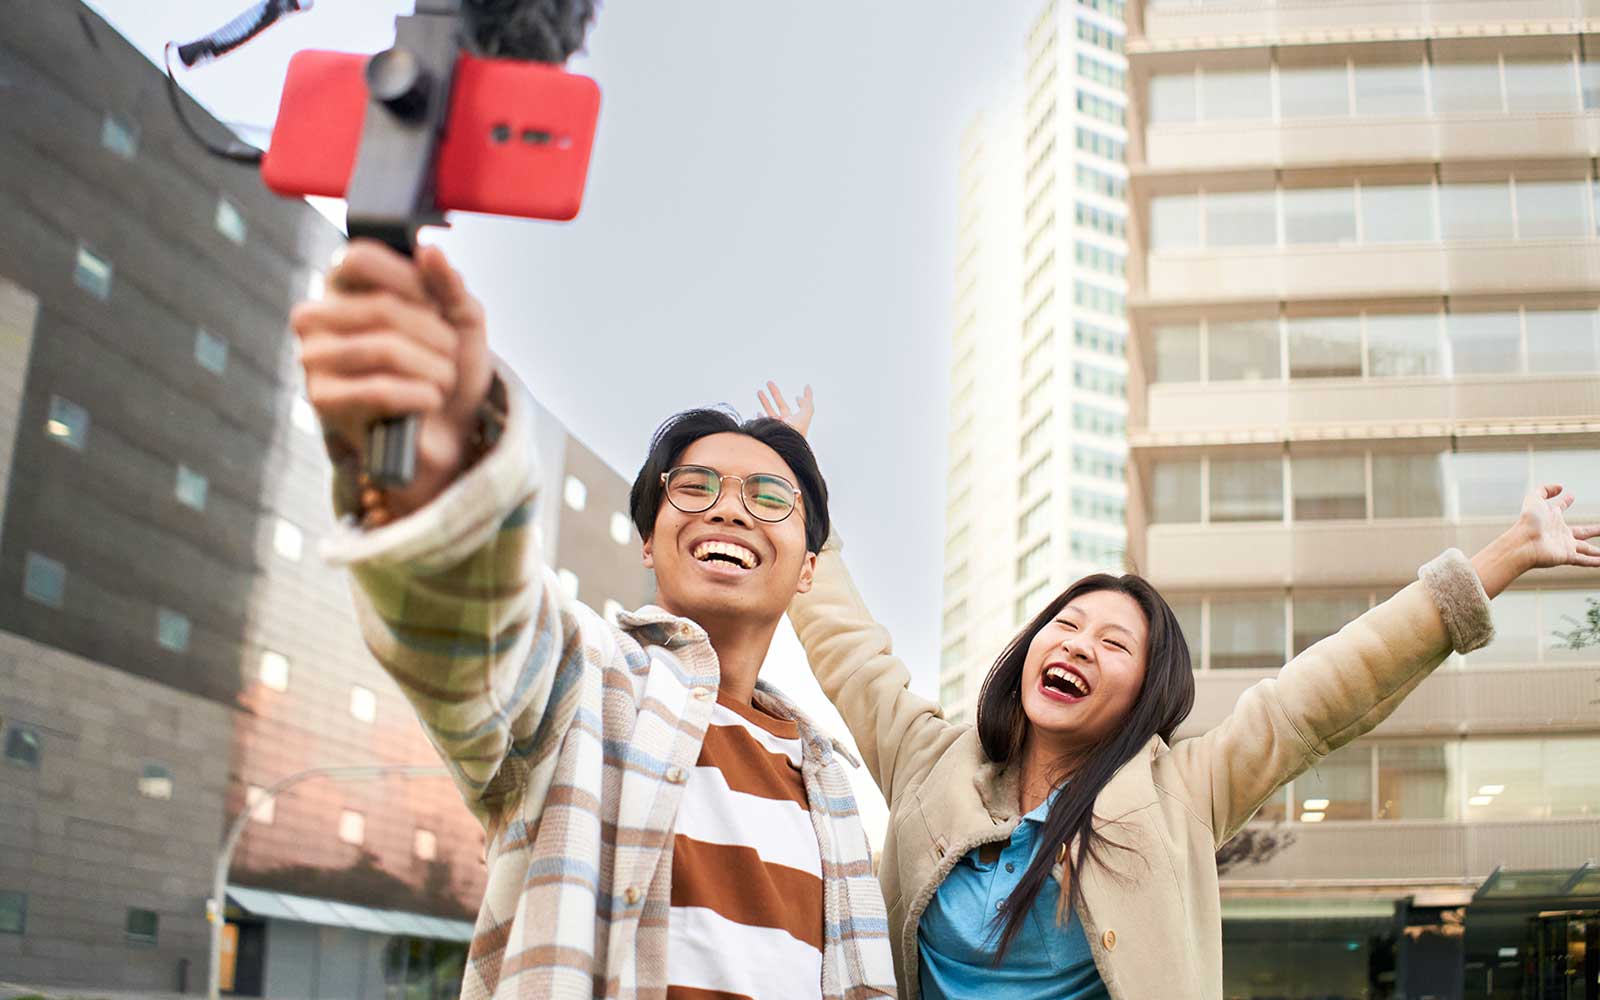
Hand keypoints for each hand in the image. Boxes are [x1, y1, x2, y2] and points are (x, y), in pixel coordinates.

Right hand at [289, 240, 493, 516]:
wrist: (447, 430)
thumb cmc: (445, 364)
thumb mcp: (460, 317)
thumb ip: (447, 282)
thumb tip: (429, 250)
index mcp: (344, 285)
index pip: (359, 258)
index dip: (408, 278)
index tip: (437, 305)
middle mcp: (317, 316)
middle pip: (382, 307)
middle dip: (435, 334)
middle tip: (449, 354)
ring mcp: (314, 358)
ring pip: (385, 349)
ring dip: (434, 368)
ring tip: (443, 379)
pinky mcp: (323, 400)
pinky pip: (380, 389)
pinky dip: (420, 395)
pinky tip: (429, 401)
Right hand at [757, 381, 813, 437]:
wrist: (781, 446)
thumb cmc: (795, 431)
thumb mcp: (805, 414)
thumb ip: (807, 401)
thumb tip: (807, 388)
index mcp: (795, 421)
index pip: (799, 408)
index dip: (800, 401)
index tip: (798, 396)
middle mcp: (785, 423)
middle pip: (780, 405)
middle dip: (775, 393)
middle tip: (769, 382)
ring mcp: (774, 427)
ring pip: (769, 411)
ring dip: (764, 401)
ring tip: (759, 391)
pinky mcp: (764, 430)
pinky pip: (761, 423)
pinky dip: (759, 418)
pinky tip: (757, 413)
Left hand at [1518, 484, 1599, 569]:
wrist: (1524, 543)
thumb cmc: (1527, 522)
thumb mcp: (1534, 499)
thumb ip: (1545, 490)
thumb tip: (1560, 487)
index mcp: (1551, 518)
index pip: (1560, 508)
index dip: (1565, 502)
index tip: (1571, 496)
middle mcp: (1559, 533)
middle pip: (1582, 531)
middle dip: (1593, 530)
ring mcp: (1564, 545)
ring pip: (1586, 549)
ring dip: (1596, 551)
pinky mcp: (1567, 556)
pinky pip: (1584, 560)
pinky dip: (1594, 561)